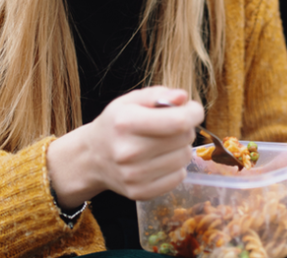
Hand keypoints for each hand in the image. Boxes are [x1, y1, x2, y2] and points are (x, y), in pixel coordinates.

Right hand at [48, 86, 203, 206]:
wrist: (92, 158)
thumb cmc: (116, 125)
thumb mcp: (130, 101)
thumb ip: (158, 94)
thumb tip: (183, 98)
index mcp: (126, 123)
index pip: (179, 121)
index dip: (194, 113)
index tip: (192, 110)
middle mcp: (129, 151)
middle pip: (184, 138)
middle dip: (185, 128)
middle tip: (171, 126)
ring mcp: (134, 176)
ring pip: (185, 158)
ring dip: (181, 148)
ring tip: (163, 143)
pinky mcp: (140, 192)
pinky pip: (179, 177)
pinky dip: (175, 167)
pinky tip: (160, 160)